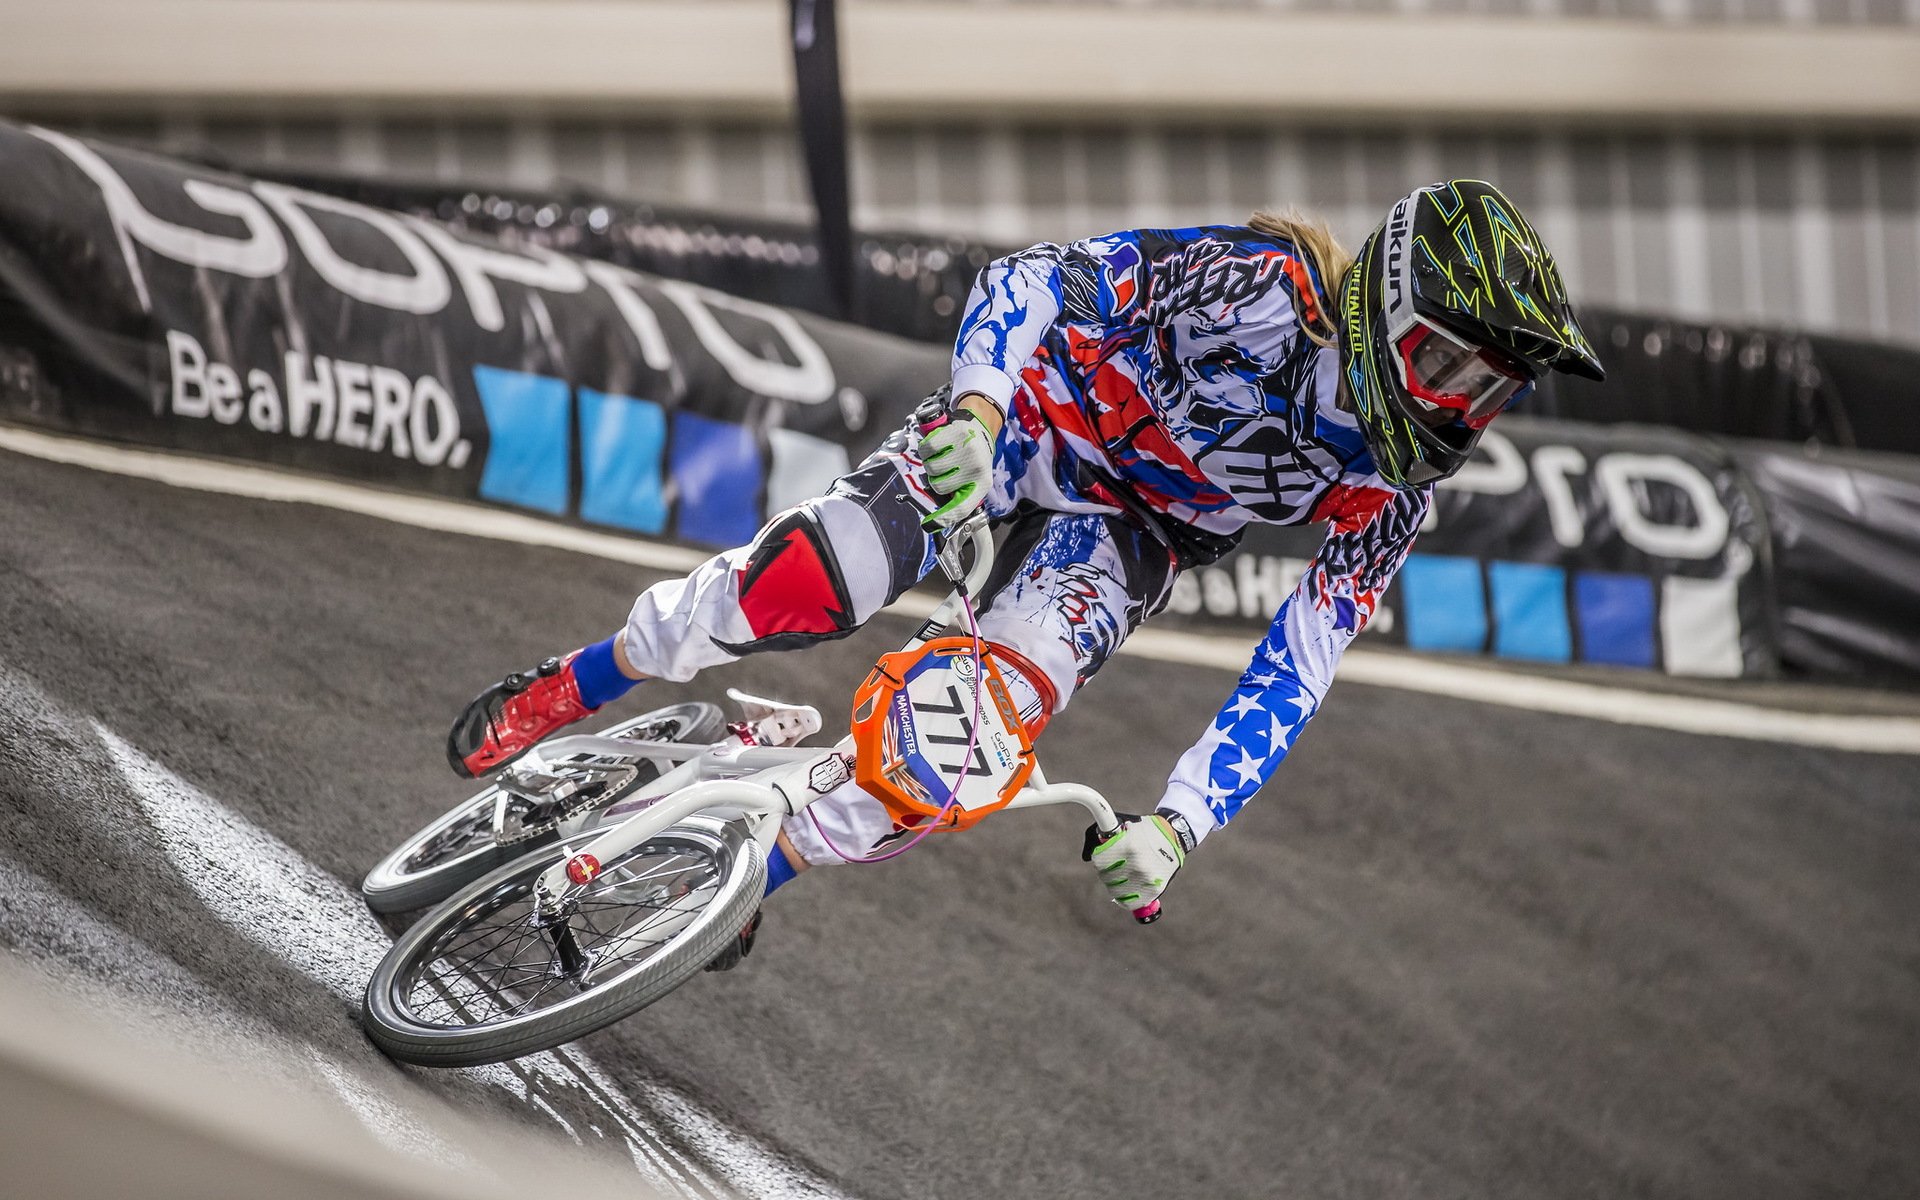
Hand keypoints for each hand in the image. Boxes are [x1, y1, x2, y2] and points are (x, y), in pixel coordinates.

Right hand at [916, 392, 999, 529]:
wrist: (979, 429)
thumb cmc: (973, 458)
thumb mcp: (974, 480)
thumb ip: (961, 497)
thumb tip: (940, 519)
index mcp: (982, 484)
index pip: (961, 508)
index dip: (943, 519)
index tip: (929, 525)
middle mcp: (976, 468)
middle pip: (939, 487)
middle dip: (937, 479)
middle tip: (946, 470)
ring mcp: (965, 450)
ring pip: (931, 469)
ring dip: (931, 464)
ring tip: (943, 457)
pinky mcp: (954, 434)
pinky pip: (927, 450)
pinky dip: (926, 450)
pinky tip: (936, 447)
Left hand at [1081, 811, 1188, 920]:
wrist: (1173, 836)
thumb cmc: (1144, 830)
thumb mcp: (1124, 825)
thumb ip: (1101, 837)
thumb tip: (1085, 857)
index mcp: (1127, 847)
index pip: (1100, 862)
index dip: (1100, 860)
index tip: (1103, 858)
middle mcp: (1136, 864)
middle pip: (1107, 878)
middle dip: (1107, 872)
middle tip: (1113, 868)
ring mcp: (1145, 879)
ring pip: (1116, 891)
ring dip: (1115, 886)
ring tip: (1121, 878)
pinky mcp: (1154, 890)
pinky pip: (1131, 902)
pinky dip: (1125, 899)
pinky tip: (1126, 892)